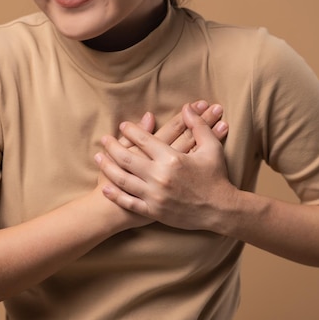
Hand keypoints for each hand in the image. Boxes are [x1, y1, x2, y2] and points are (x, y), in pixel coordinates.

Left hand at [96, 103, 233, 230]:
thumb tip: (187, 107)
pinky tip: (105, 186)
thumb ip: (198, 126)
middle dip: (112, 146)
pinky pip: (129, 202)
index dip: (131, 130)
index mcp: (172, 159)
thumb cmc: (216, 177)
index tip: (123, 125)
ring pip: (123, 179)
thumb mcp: (211, 148)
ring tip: (98, 158)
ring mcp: (154, 195)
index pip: (144, 140)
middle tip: (104, 139)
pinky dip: (115, 194)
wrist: (221, 210)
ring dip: (107, 167)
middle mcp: (159, 177)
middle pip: (127, 158)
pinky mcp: (153, 211)